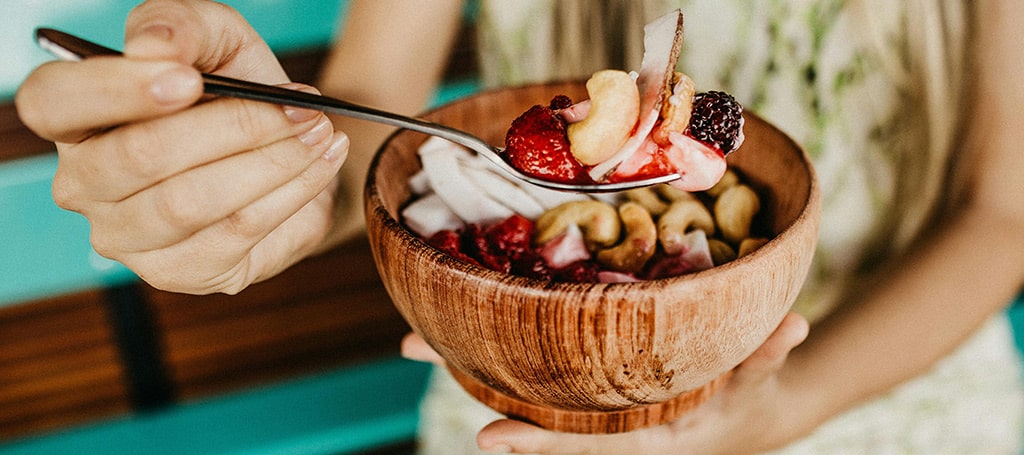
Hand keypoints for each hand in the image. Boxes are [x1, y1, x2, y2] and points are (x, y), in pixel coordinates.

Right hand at [16, 0, 348, 293]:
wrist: (291, 147)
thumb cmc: (238, 92)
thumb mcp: (217, 40)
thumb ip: (183, 26)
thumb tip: (154, 47)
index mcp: (74, 117)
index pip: (53, 102)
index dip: (117, 90)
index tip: (189, 80)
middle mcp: (84, 184)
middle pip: (141, 156)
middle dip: (236, 126)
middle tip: (300, 108)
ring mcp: (127, 237)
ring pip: (193, 201)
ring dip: (273, 161)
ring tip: (318, 132)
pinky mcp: (181, 272)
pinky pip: (237, 232)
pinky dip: (292, 192)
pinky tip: (319, 164)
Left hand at [407, 313, 809, 454]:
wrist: (742, 413)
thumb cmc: (749, 402)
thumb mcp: (760, 383)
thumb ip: (769, 357)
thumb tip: (792, 324)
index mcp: (640, 434)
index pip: (582, 445)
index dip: (537, 442)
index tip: (485, 441)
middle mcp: (601, 418)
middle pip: (527, 404)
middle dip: (469, 377)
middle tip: (411, 348)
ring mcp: (588, 398)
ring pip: (519, 380)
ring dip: (465, 354)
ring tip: (412, 332)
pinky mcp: (585, 376)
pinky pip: (536, 361)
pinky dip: (496, 340)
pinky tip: (459, 314)